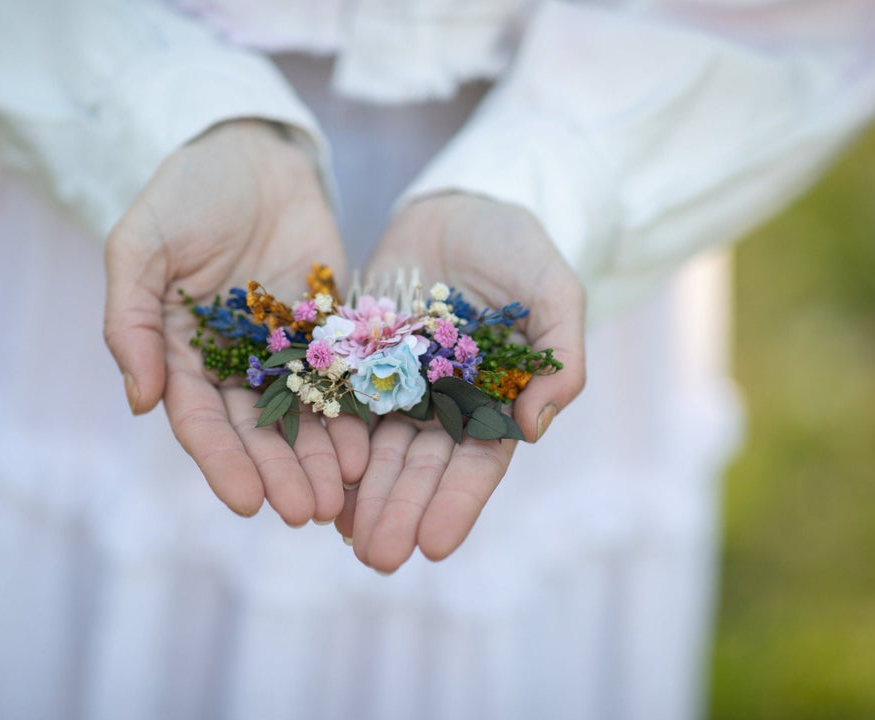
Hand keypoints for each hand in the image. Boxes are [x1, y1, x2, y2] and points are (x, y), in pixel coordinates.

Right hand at [104, 120, 368, 525]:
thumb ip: (130, 319)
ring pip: (303, 414)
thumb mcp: (141, 244)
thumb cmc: (186, 192)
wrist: (252, 149)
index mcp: (179, 352)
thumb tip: (138, 402)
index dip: (222, 462)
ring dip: (319, 456)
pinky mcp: (329, 327)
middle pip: (257, 431)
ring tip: (342, 492)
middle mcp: (233, 362)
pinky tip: (372, 443)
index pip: (201, 420)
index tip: (245, 504)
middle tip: (306, 512)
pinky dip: (355, 410)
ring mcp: (284, 348)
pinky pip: (344, 375)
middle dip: (280, 473)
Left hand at [334, 193, 586, 571]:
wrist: (457, 205)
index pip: (476, 462)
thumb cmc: (517, 247)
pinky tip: (316, 483)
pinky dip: (329, 446)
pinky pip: (338, 407)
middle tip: (377, 558)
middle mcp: (442, 401)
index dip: (456, 503)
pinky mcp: (354, 358)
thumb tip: (535, 427)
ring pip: (376, 448)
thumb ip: (559, 355)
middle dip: (401, 511)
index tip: (435, 546)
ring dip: (362, 495)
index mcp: (493, 396)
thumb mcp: (553, 290)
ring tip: (343, 538)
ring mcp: (395, 383)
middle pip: (419, 466)